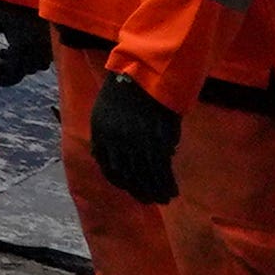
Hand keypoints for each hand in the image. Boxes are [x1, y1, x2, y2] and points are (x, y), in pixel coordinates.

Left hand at [0, 0, 54, 83]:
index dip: (4, 79)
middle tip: (0, 59)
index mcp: (22, 46)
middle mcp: (39, 48)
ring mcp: (49, 42)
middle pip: (28, 71)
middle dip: (13, 70)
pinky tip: (24, 44)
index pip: (15, 74)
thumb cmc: (1, 2)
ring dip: (25, 63)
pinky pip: (47, 55)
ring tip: (11, 50)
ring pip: (40, 64)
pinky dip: (35, 55)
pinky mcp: (54, 35)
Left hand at [87, 68, 186, 206]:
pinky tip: (173, 190)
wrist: (144, 74)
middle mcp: (116, 143)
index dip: (119, 181)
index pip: (107, 167)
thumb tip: (109, 158)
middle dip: (139, 191)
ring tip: (164, 198)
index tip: (129, 188)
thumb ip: (108, 135)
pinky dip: (166, 183)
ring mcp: (136, 144)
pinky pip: (161, 170)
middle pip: (127, 176)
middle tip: (149, 200)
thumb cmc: (126, 89)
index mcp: (101, 134)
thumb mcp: (105, 111)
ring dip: (155, 191)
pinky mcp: (156, 143)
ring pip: (145, 176)